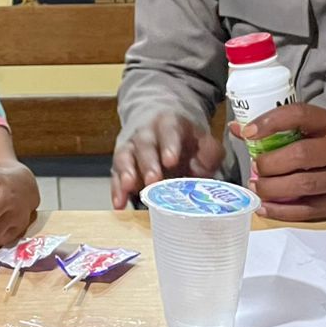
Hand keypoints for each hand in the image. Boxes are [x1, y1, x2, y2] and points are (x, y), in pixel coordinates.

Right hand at [109, 111, 225, 208]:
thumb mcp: (201, 138)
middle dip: (148, 163)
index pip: (169, 131)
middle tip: (153, 180)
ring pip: (125, 157)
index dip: (169, 145)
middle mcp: (145, 133)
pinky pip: (116, 175)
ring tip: (129, 188)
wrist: (158, 124)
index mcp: (168, 123)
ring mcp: (130, 148)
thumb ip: (209, 151)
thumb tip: (206, 165)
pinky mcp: (120, 164)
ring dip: (126, 174)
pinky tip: (119, 203)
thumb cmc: (182, 138)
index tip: (171, 161)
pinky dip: (116, 189)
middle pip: (144, 145)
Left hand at [239, 104, 325, 220]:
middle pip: (302, 154)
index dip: (271, 122)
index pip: (301, 115)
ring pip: (305, 185)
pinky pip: (310, 210)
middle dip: (271, 163)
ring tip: (257, 186)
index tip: (248, 133)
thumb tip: (238, 129)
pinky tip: (266, 207)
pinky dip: (283, 211)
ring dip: (273, 188)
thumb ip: (287, 128)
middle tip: (256, 167)